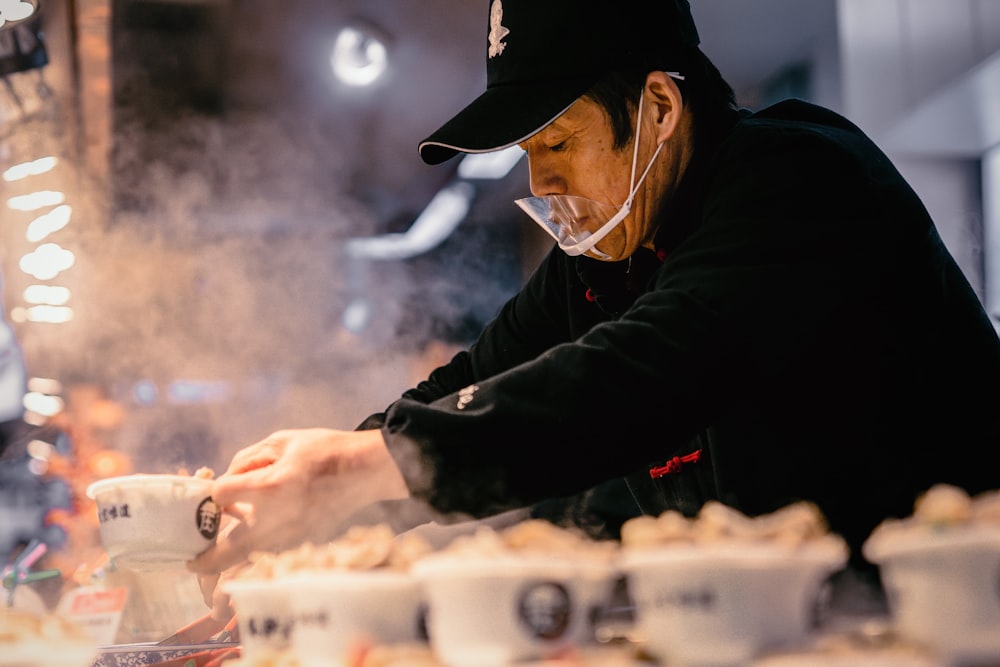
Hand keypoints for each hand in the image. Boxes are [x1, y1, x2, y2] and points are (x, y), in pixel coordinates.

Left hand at [187, 428, 408, 575]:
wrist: (366, 470)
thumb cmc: (325, 449)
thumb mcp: (282, 440)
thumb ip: (248, 458)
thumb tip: (227, 479)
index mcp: (270, 486)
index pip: (221, 494)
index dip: (213, 491)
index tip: (217, 489)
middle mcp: (277, 517)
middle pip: (225, 550)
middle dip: (204, 560)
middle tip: (191, 561)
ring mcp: (290, 535)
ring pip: (246, 559)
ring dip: (229, 556)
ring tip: (218, 548)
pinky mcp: (301, 542)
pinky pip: (267, 553)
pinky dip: (254, 551)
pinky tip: (255, 534)